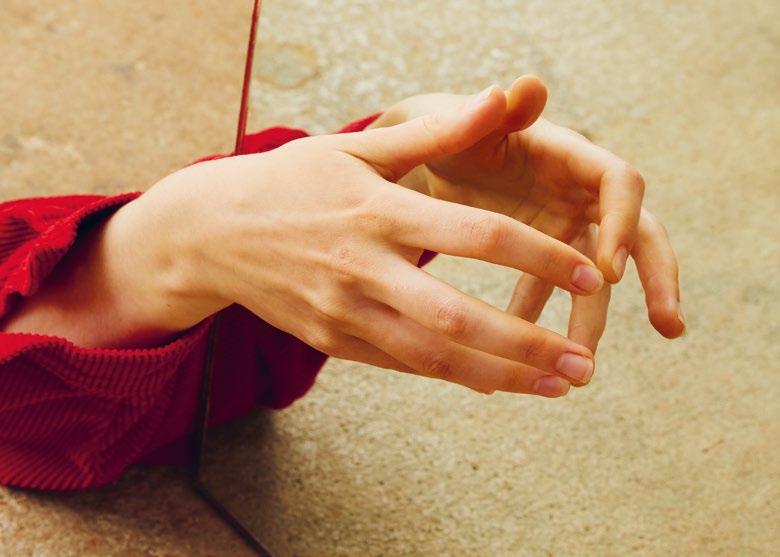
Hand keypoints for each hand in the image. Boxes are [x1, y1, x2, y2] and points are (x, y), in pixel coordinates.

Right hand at [8, 87, 609, 396]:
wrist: (212, 232)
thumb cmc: (293, 182)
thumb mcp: (358, 148)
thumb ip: (438, 132)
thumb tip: (506, 96)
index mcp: (379, 209)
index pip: (476, 236)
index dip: (538, 257)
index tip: (591, 274)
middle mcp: (363, 267)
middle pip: (456, 317)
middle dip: (527, 345)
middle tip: (585, 365)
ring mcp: (344, 311)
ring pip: (431, 357)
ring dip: (500, 375)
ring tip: (558, 386)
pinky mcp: (332, 340)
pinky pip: (401, 365)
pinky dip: (453, 376)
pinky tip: (497, 383)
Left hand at [373, 76, 683, 351]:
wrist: (428, 153)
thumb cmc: (448, 130)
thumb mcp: (466, 121)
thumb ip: (499, 112)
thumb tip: (528, 85)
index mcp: (569, 154)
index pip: (619, 183)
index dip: (622, 224)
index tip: (609, 272)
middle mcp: (577, 191)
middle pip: (635, 232)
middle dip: (654, 277)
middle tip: (668, 325)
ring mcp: (563, 224)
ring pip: (592, 274)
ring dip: (590, 320)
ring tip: (583, 372)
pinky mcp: (541, 249)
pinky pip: (548, 289)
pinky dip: (538, 321)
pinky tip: (528, 360)